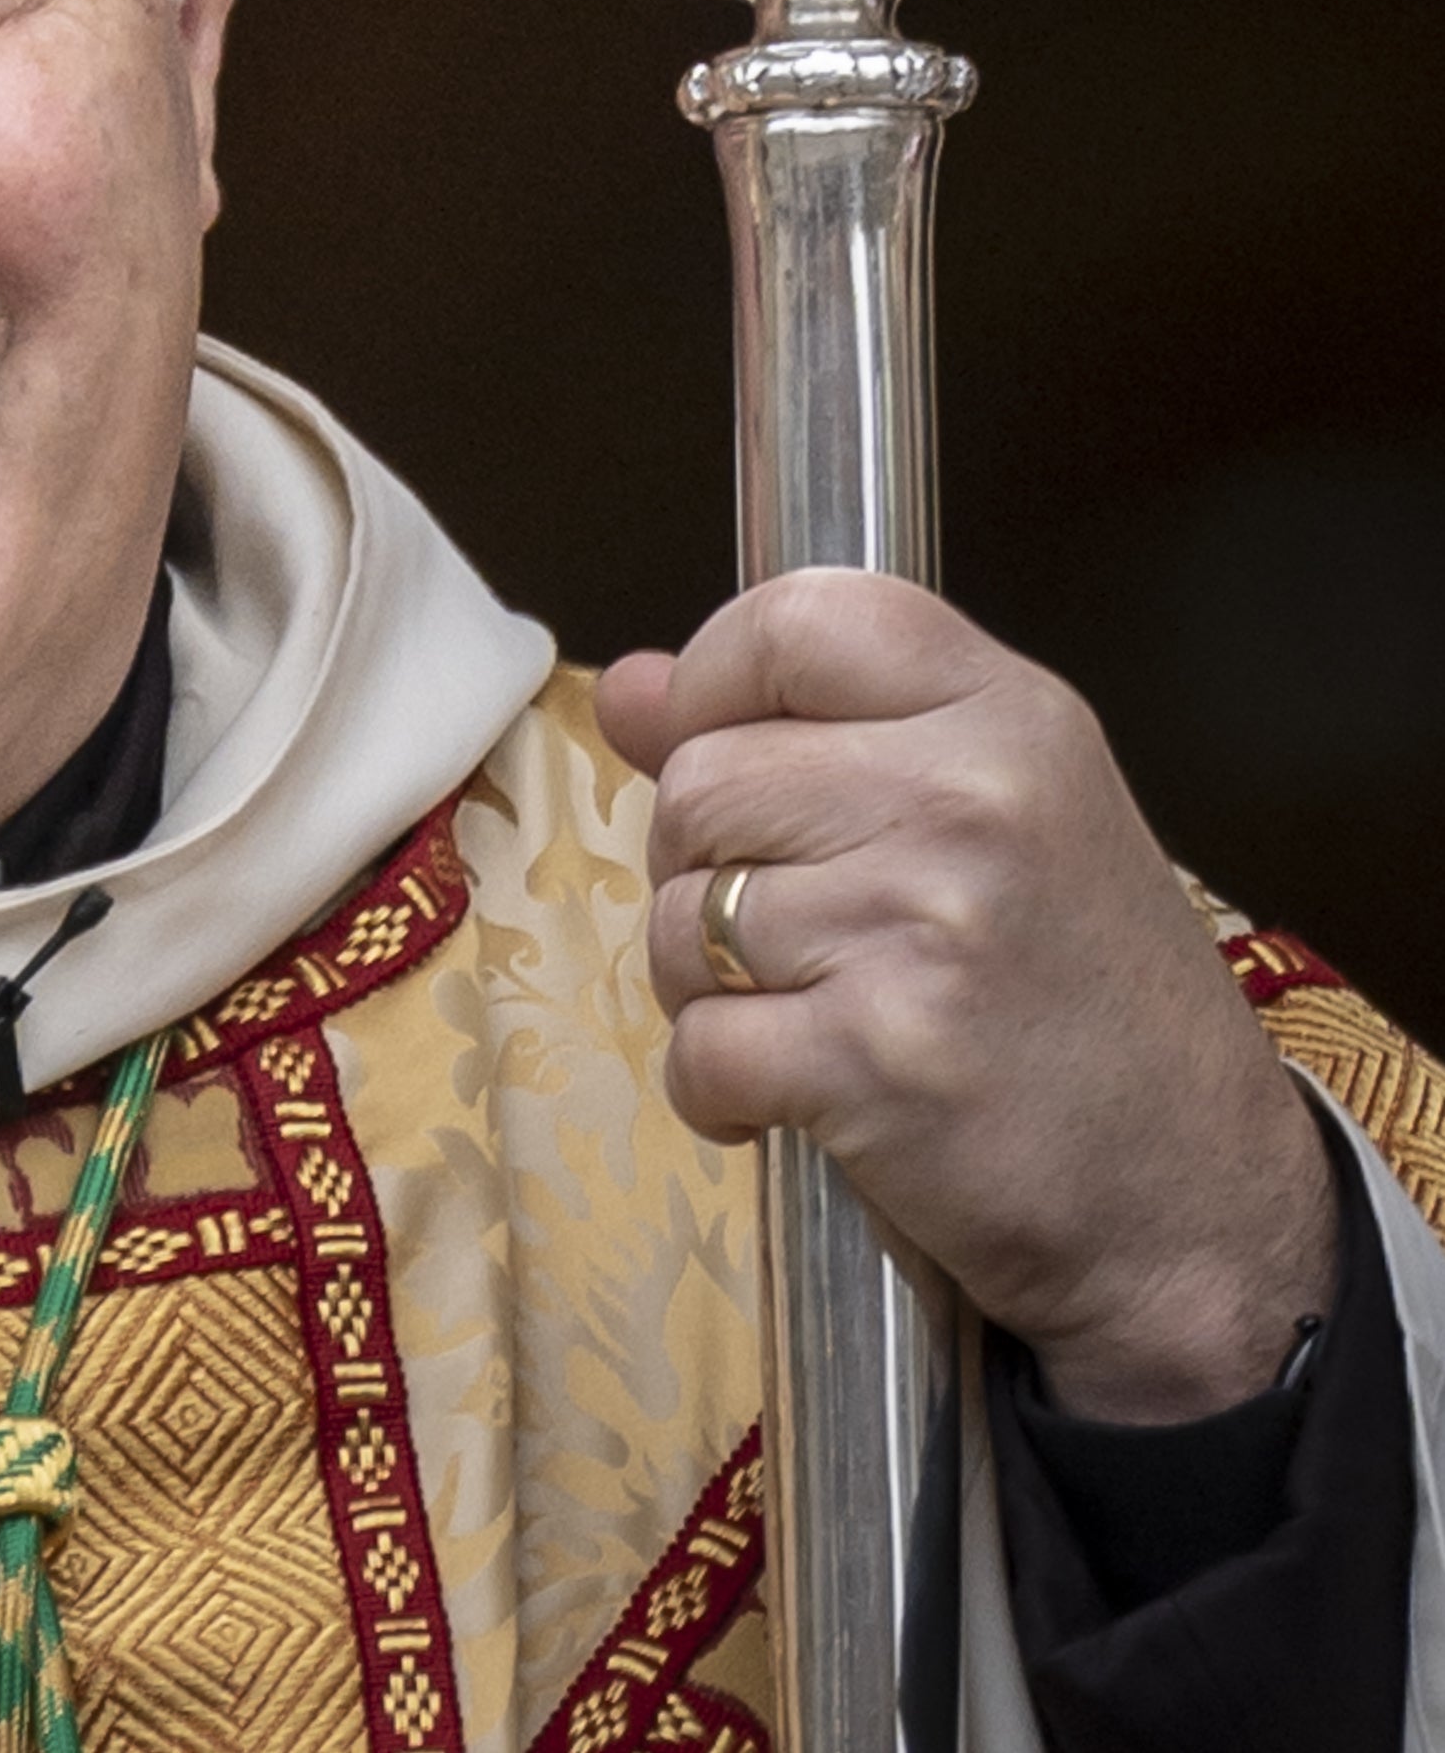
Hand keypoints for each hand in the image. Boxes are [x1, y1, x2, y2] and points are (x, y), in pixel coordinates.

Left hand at [598, 571, 1337, 1420]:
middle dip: (699, 865)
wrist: (1198, 1210)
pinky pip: (700, 1045)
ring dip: (704, 986)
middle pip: (704, 778)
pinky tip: (788, 1099)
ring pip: (685, 914)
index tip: (718, 749)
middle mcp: (967, 798)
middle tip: (775, 933)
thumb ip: (817, 732)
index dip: (715, 683)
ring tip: (798, 1017)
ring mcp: (921, 926)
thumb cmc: (1091, 1007)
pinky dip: (715, 1090)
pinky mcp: (878, 1060)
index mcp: (1009, 714)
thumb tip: (632, 687)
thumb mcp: (1003, 817)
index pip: (794, 621)